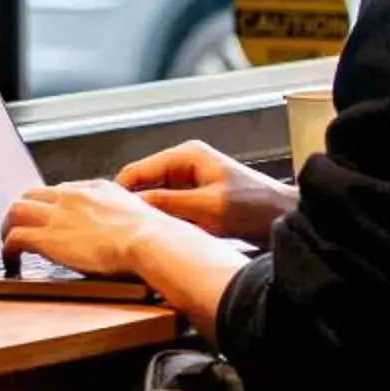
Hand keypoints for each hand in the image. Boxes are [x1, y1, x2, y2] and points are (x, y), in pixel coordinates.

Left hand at [2, 179, 161, 280]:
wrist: (150, 242)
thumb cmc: (155, 238)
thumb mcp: (141, 217)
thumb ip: (128, 219)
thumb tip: (133, 233)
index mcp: (97, 188)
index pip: (62, 190)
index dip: (51, 207)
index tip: (50, 220)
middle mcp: (73, 196)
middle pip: (32, 194)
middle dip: (25, 212)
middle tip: (23, 229)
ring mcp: (58, 214)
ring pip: (15, 210)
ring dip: (9, 227)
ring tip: (10, 245)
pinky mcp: (47, 237)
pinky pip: (14, 238)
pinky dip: (7, 250)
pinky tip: (12, 262)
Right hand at [117, 140, 296, 245]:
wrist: (285, 217)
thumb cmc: (255, 208)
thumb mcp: (207, 207)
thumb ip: (169, 203)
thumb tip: (134, 205)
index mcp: (187, 155)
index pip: (138, 170)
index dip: (119, 191)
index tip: (104, 213)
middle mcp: (187, 162)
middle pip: (144, 183)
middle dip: (131, 203)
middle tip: (114, 227)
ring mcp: (192, 180)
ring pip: (156, 197)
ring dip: (148, 213)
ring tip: (131, 232)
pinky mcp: (198, 198)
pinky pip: (170, 207)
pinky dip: (163, 219)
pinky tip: (155, 235)